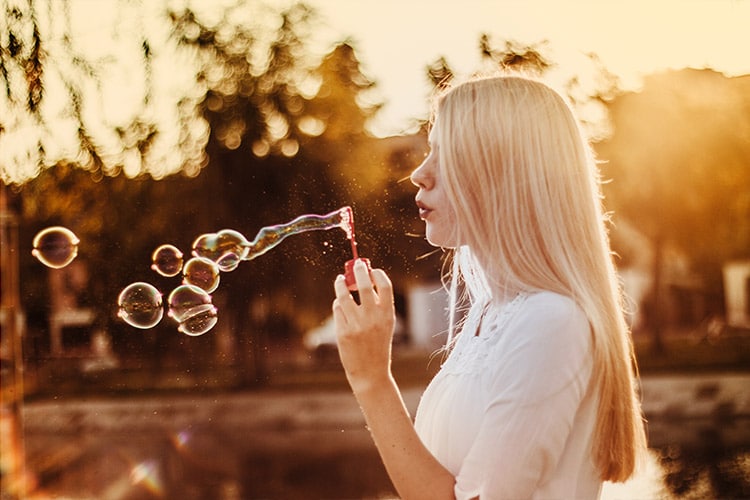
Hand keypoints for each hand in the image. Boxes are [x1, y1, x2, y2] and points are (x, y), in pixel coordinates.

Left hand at [332, 259, 395, 393]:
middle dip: (359, 270)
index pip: (385, 286)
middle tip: (356, 264)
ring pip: (344, 295)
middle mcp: (373, 318)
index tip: (372, 269)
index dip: (378, 274)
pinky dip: (338, 304)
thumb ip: (378, 305)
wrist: (371, 373)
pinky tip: (340, 305)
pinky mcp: (343, 332)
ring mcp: (357, 325)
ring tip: (339, 280)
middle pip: (364, 285)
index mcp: (387, 315)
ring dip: (340, 284)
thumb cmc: (378, 346)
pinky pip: (338, 309)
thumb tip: (366, 280)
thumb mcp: (385, 325)